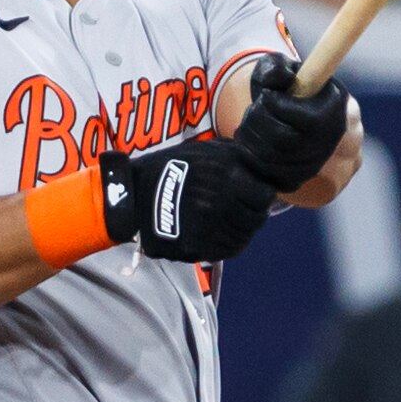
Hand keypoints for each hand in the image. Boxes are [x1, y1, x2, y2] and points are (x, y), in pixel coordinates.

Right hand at [93, 132, 280, 263]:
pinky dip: (226, 243)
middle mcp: (222, 206)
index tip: (253, 192)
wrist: (135, 192)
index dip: (261, 193)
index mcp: (227, 178)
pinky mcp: (197, 249)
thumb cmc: (174, 166)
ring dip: (241, 230)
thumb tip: (263, 168)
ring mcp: (210, 230)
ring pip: (243, 238)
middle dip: (253, 213)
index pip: (265, 195)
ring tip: (228, 220)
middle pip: (257, 219)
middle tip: (241, 207)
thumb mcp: (208, 150)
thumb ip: (238, 159)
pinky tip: (218, 232)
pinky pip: (225, 251)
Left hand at [220, 55, 355, 191]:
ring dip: (251, 137)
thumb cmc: (292, 90)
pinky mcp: (297, 180)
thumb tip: (280, 80)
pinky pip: (265, 174)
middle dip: (257, 121)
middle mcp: (327, 144)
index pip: (294, 114)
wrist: (304, 120)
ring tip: (251, 123)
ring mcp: (313, 166)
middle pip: (279, 139)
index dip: (272, 103)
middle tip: (255, 110)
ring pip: (269, 158)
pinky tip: (251, 140)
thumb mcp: (284, 70)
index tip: (267, 95)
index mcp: (332, 113)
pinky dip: (250, 156)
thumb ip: (276, 69)